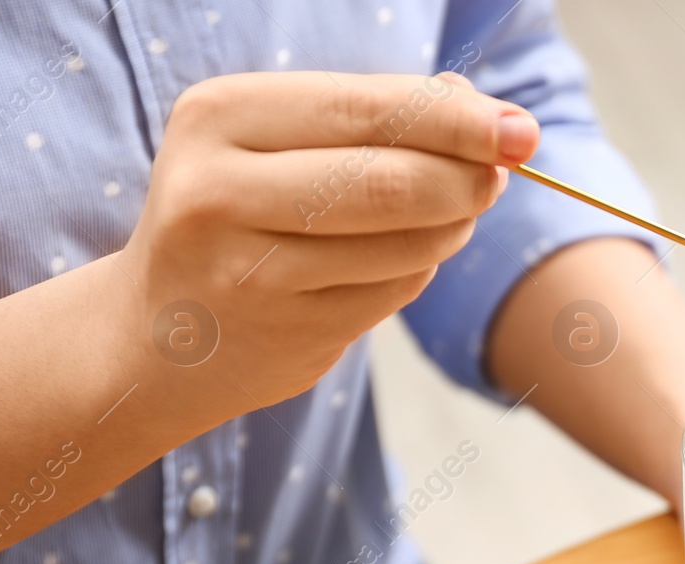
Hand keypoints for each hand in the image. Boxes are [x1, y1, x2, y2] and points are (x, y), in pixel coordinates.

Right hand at [122, 70, 537, 419]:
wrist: (161, 332)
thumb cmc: (241, 210)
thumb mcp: (279, 140)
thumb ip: (378, 116)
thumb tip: (492, 117)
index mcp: (219, 117)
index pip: (367, 109)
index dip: (458, 122)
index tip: (522, 132)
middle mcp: (221, 192)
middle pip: (390, 181)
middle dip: (467, 178)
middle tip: (500, 177)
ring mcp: (252, 272)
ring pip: (404, 243)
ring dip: (452, 226)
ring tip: (449, 213)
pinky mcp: (290, 333)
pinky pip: (396, 292)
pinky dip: (420, 269)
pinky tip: (400, 258)